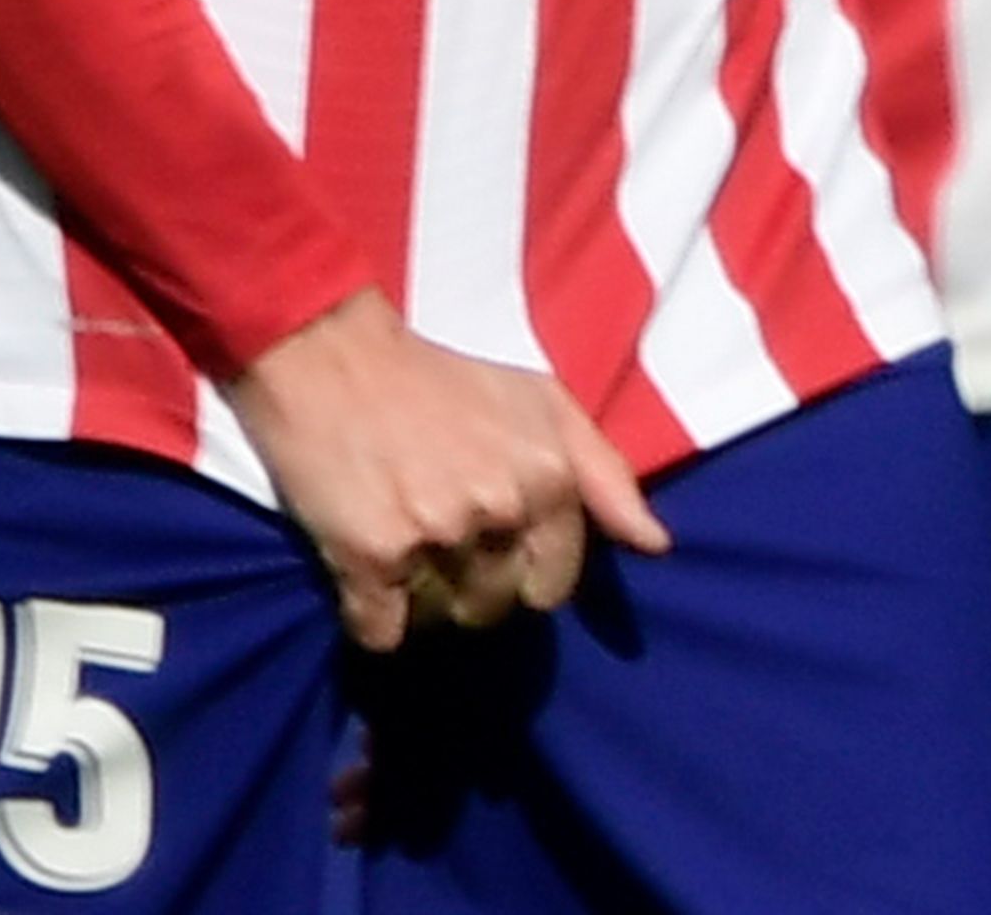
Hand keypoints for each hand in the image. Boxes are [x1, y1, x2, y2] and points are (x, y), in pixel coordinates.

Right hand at [226, 293, 669, 651]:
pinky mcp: (368, 555)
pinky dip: (372, 618)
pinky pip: (381, 633)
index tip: (494, 549)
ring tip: (406, 549)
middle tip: (441, 542)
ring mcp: (434, 534)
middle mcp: (501, 509)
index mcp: (551, 477)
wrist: (335, 358)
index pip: (554, 584)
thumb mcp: (544, 403)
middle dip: (472, 588)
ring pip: (442, 621)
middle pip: (497, 606)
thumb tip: (655, 545)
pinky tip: (366, 571)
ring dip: (423, 602)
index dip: (524, 575)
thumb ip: (607, 476)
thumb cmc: (444, 379)